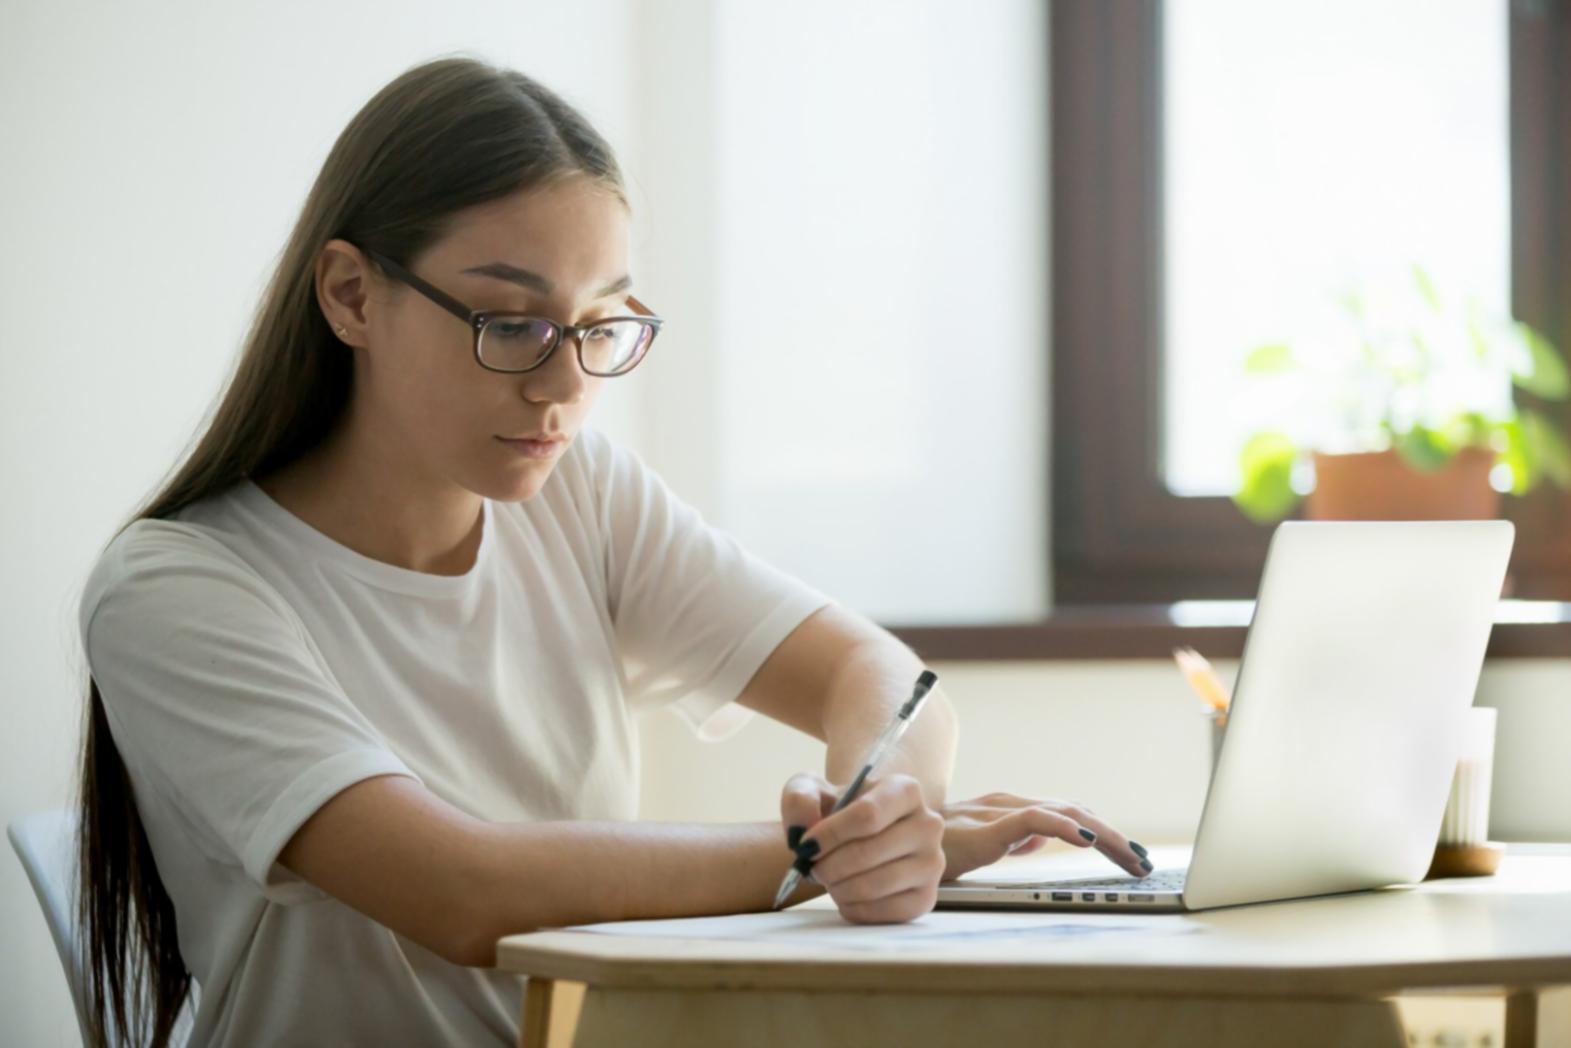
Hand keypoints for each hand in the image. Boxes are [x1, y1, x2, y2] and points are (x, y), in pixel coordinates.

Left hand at [779, 771, 944, 923]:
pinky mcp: (927, 898)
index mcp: (905, 790)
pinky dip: (855, 909)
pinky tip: (844, 895)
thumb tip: (803, 829)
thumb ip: (799, 799)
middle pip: (869, 852)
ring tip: (828, 879)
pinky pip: (885, 912)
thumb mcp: (812, 791)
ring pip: (876, 885)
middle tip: (812, 868)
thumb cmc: (837, 811)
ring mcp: (932, 863)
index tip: (807, 845)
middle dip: (829, 865)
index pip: (867, 815)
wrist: (861, 836)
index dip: (830, 834)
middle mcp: (928, 824)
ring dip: (838, 887)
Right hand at [936, 792, 1151, 880]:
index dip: (1101, 830)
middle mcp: (1007, 804)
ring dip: (1103, 834)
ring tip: (1131, 856)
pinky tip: (1088, 838)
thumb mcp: (978, 845)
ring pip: (1064, 813)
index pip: (1067, 813)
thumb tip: (1038, 840)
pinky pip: (1034, 820)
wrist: (887, 843)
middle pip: (1074, 811)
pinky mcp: (987, 827)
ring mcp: (997, 812)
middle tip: (1144, 860)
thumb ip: (1009, 839)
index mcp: (1008, 810)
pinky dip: (1065, 826)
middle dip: (1113, 835)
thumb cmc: (928, 847)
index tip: (1130, 853)